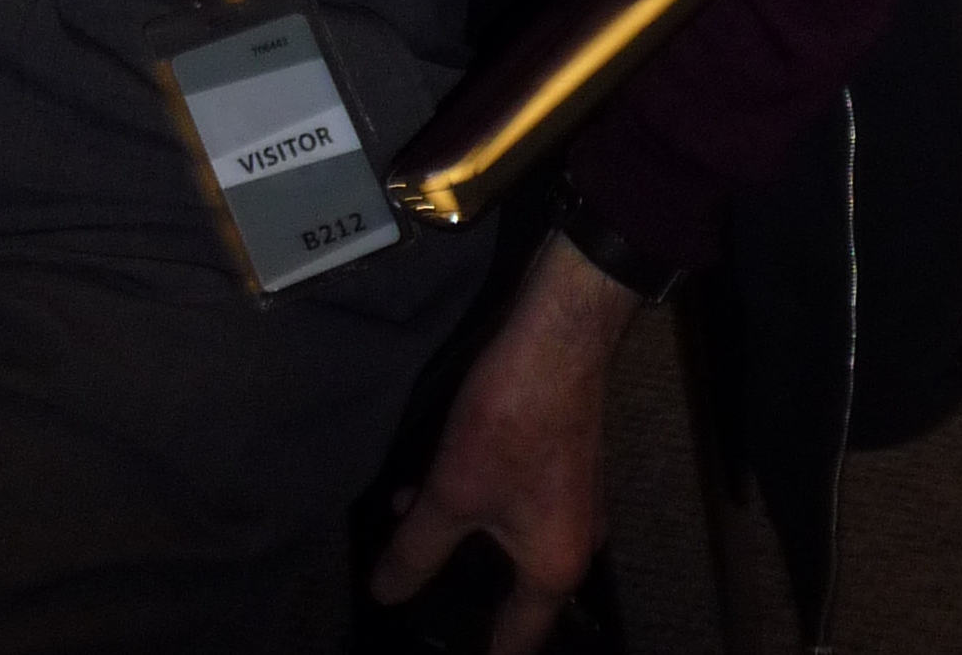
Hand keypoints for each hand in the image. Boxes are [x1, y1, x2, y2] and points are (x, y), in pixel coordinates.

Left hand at [371, 231, 641, 654]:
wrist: (558, 338)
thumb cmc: (510, 423)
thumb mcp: (452, 491)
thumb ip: (417, 548)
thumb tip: (386, 594)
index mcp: (554, 568)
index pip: (517, 639)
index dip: (483, 652)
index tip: (447, 649)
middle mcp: (575, 544)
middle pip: (517, 592)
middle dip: (465, 591)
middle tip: (418, 593)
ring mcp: (574, 502)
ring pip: (511, 541)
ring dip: (464, 538)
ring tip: (405, 526)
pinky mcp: (562, 463)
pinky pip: (517, 507)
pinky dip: (478, 506)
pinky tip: (432, 482)